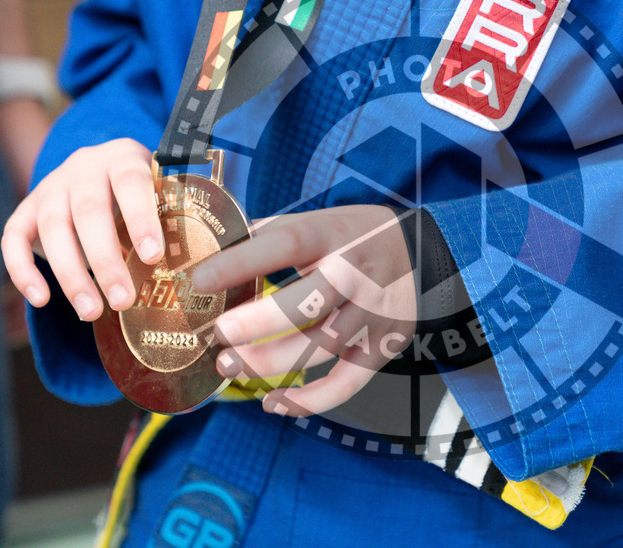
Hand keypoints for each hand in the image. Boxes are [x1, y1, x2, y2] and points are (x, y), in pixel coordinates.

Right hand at [1, 138, 163, 319]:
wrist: (98, 170)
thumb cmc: (141, 193)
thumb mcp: (159, 191)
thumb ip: (169, 217)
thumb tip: (191, 268)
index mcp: (123, 157)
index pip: (131, 182)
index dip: (140, 219)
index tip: (152, 257)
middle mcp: (83, 167)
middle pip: (89, 212)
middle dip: (106, 261)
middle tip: (122, 301)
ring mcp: (50, 186)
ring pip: (53, 229)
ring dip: (71, 275)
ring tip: (91, 312)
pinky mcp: (25, 208)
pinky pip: (14, 238)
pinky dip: (23, 270)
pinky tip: (41, 299)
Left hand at [192, 205, 416, 416]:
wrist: (424, 255)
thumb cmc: (354, 237)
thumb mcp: (318, 221)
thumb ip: (268, 235)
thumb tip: (207, 249)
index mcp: (333, 235)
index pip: (287, 244)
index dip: (243, 262)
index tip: (199, 279)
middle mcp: (356, 275)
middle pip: (308, 304)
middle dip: (258, 323)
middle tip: (218, 334)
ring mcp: (372, 314)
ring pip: (321, 347)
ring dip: (270, 364)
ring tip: (228, 365)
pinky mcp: (381, 348)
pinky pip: (346, 383)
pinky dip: (309, 401)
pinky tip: (272, 402)